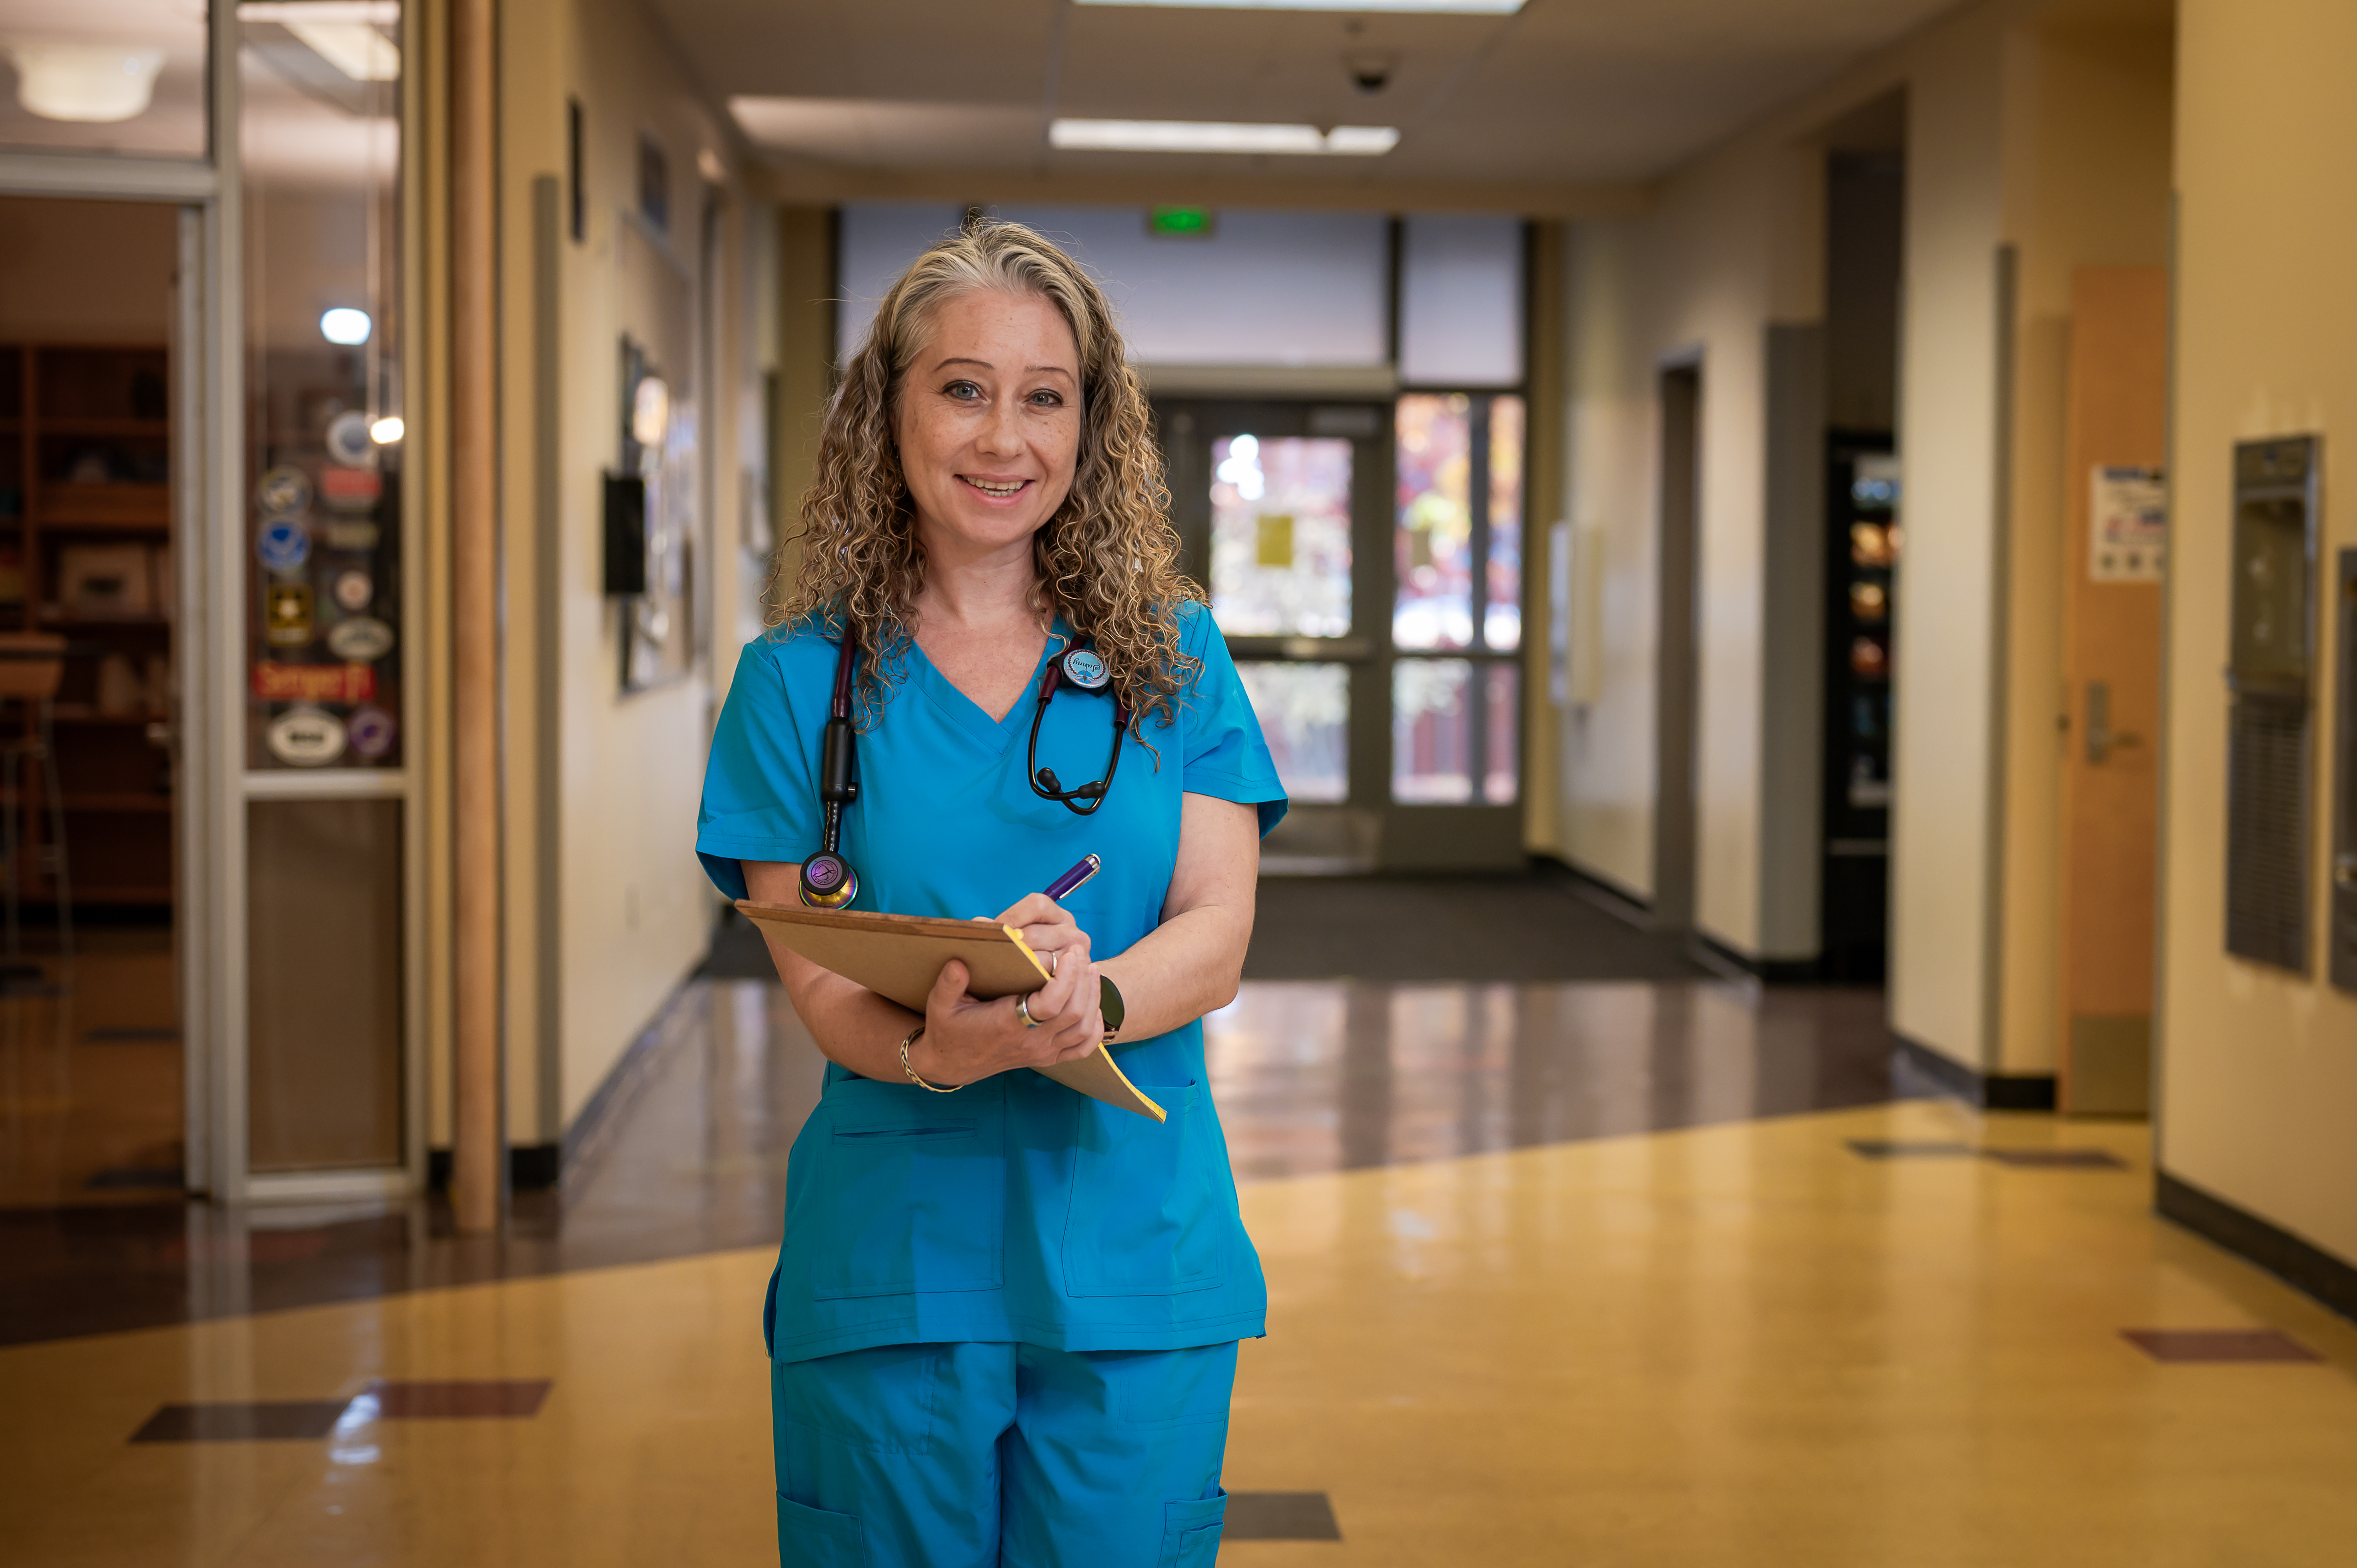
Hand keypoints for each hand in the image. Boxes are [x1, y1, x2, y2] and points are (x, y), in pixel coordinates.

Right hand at [909, 904, 1102, 1085]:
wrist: (951, 1064)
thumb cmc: (947, 1030)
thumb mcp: (939, 1005)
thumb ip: (948, 984)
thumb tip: (959, 962)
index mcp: (1007, 1026)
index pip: (1050, 1005)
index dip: (1066, 978)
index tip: (1069, 953)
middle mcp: (1030, 1041)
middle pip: (1074, 1013)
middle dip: (1083, 979)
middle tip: (1080, 952)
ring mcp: (1041, 1052)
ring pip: (1082, 1028)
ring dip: (1092, 997)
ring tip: (1090, 969)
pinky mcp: (1047, 1058)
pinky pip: (1083, 1048)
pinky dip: (1094, 1027)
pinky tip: (1093, 1006)